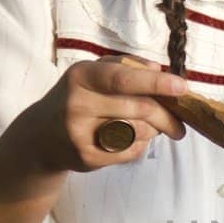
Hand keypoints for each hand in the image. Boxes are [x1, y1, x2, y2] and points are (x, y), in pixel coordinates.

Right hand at [23, 54, 190, 174]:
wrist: (41, 136)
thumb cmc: (77, 98)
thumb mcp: (92, 74)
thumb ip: (125, 66)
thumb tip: (157, 68)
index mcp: (81, 76)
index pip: (124, 78)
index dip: (156, 83)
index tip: (182, 87)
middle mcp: (77, 103)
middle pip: (139, 109)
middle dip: (167, 117)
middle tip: (180, 125)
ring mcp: (80, 132)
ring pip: (138, 131)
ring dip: (153, 131)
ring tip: (149, 128)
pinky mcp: (85, 157)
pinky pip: (129, 151)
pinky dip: (139, 146)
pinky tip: (131, 140)